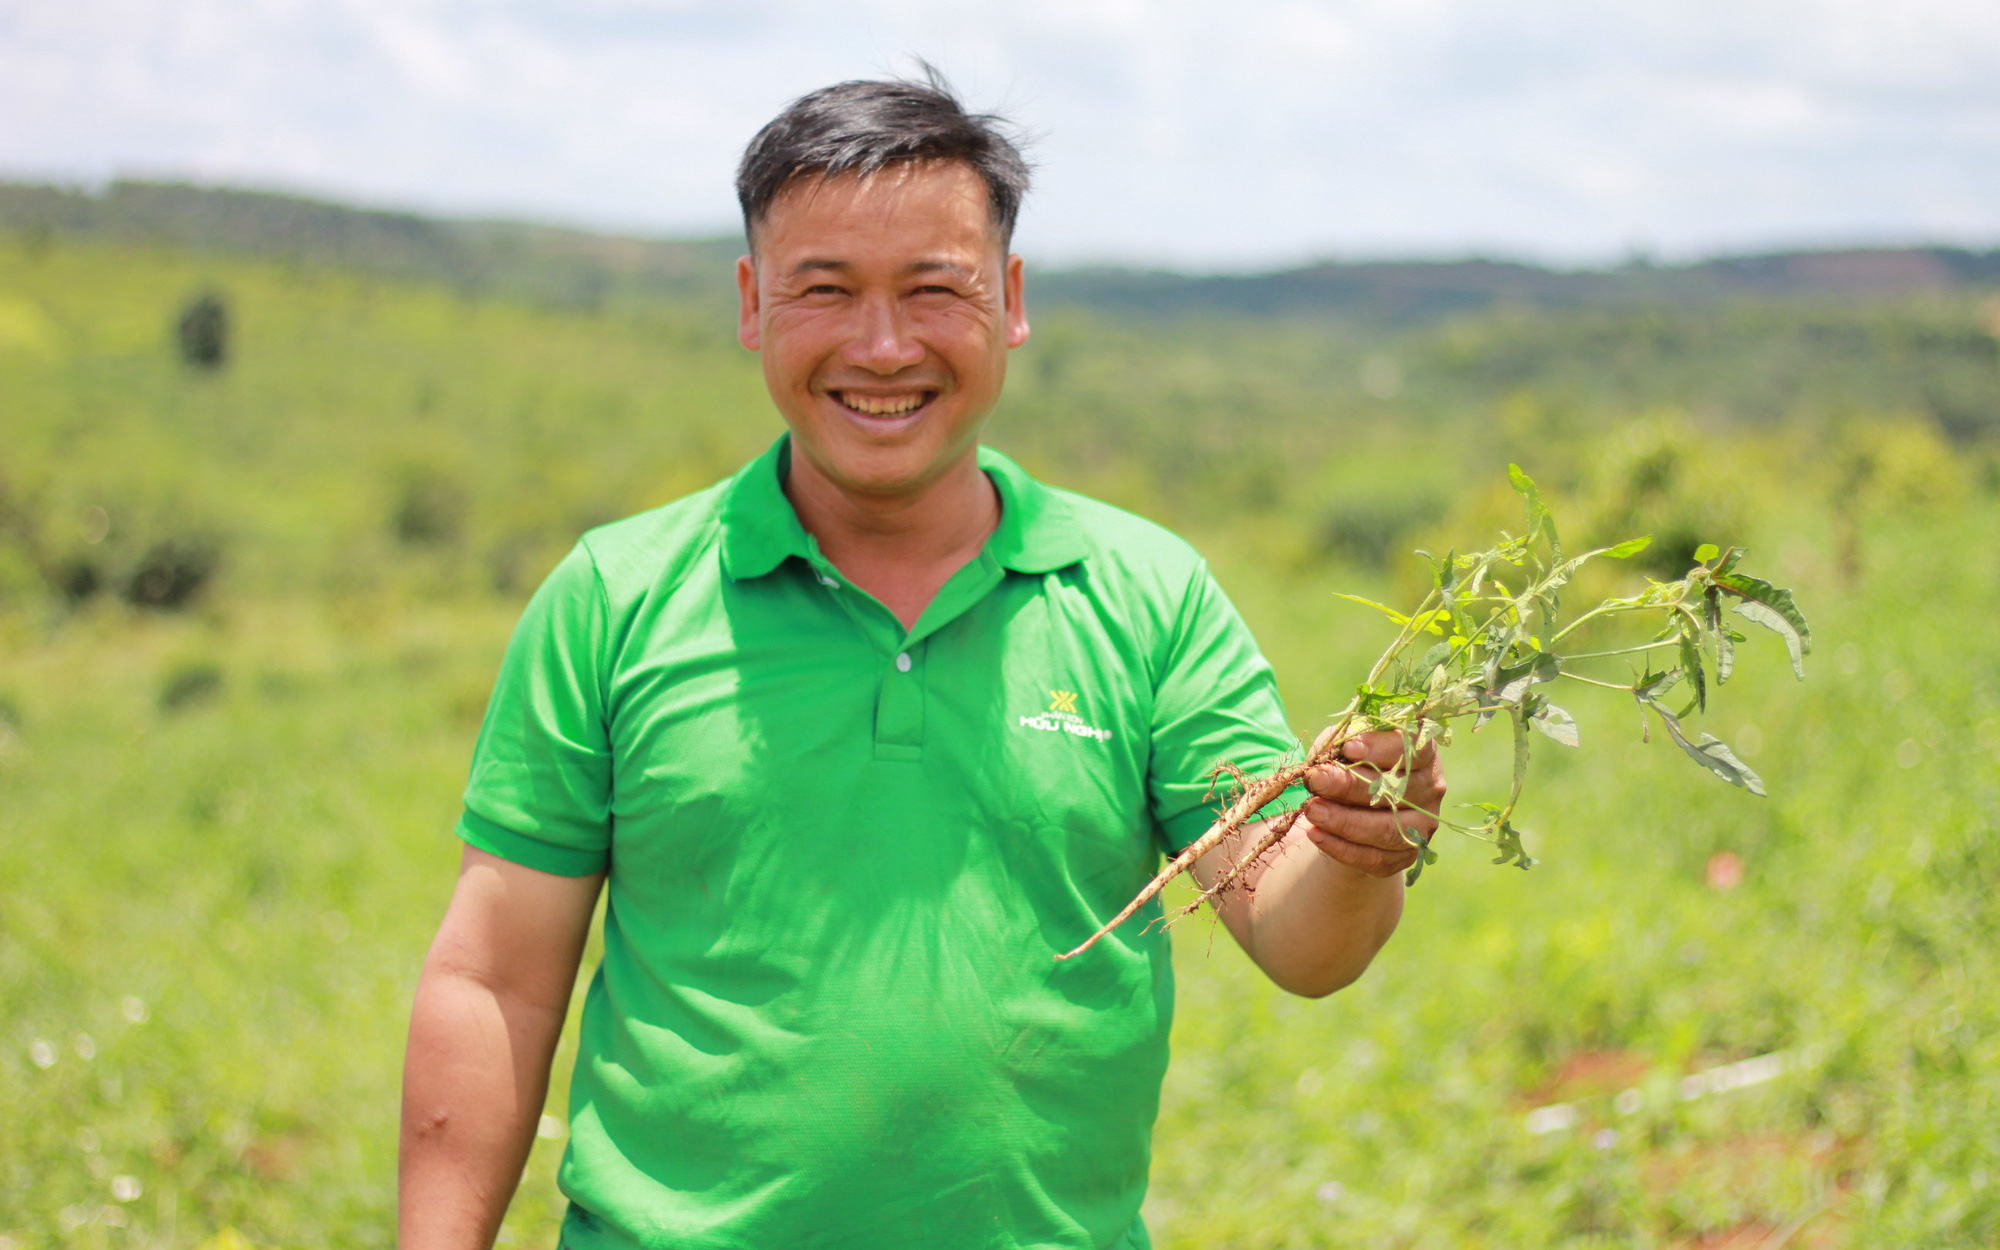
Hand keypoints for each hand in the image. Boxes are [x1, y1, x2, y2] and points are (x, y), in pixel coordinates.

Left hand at [1300, 731, 1445, 877]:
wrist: (1356, 809)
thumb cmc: (1353, 764)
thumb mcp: (1346, 746)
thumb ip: (1339, 744)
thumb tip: (1323, 757)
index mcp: (1423, 753)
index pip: (1412, 749)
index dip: (1381, 748)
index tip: (1348, 748)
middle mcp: (1431, 789)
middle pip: (1396, 790)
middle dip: (1351, 785)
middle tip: (1316, 780)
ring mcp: (1423, 826)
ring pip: (1387, 829)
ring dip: (1344, 821)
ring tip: (1312, 810)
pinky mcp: (1406, 855)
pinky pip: (1375, 858)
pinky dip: (1341, 847)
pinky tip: (1316, 834)